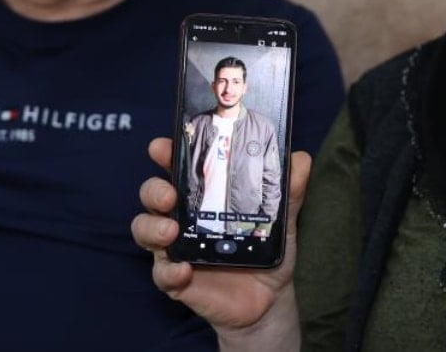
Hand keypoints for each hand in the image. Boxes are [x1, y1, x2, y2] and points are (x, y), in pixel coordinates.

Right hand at [132, 137, 308, 347]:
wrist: (269, 298)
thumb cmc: (266, 250)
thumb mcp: (282, 219)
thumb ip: (290, 191)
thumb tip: (300, 159)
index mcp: (203, 194)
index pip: (177, 166)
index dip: (166, 153)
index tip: (163, 147)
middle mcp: (183, 216)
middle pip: (152, 194)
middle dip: (154, 190)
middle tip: (170, 194)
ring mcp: (176, 247)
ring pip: (145, 229)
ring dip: (152, 227)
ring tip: (171, 231)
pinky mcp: (176, 278)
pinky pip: (162, 274)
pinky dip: (169, 271)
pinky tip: (184, 271)